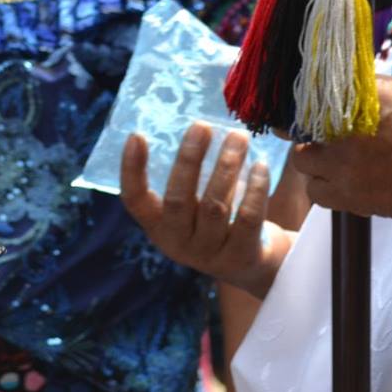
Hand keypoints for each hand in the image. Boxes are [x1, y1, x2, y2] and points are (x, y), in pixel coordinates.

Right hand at [120, 123, 293, 297]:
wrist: (254, 265)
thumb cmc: (218, 221)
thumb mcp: (194, 206)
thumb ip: (189, 177)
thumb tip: (196, 126)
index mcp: (159, 227)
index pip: (135, 201)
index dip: (132, 170)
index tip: (136, 136)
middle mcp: (179, 244)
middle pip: (178, 200)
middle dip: (189, 159)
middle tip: (202, 126)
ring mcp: (210, 255)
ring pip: (215, 206)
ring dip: (226, 166)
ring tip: (238, 136)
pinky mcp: (242, 257)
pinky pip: (248, 218)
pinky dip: (255, 188)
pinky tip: (260, 165)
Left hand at [286, 78, 391, 223]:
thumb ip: (361, 86)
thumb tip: (333, 82)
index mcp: (359, 100)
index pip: (310, 94)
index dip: (303, 101)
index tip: (303, 104)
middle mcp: (345, 133)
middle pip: (299, 128)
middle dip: (308, 129)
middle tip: (323, 131)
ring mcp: (344, 169)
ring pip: (303, 162)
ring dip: (313, 158)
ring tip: (332, 156)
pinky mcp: (349, 198)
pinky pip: (317, 192)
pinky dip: (323, 185)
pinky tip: (341, 178)